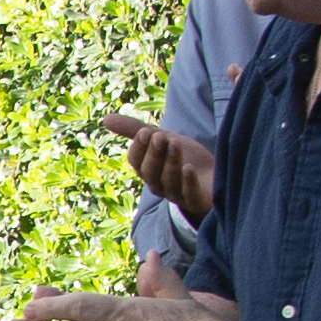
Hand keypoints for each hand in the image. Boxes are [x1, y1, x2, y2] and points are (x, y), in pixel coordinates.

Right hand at [99, 106, 217, 222]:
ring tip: (176, 144)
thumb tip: (105, 119)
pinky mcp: (197, 201)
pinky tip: (189, 168)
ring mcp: (178, 195)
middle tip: (161, 136)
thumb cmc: (185, 157)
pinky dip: (188, 182)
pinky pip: (189, 194)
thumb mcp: (163, 139)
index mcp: (148, 170)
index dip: (139, 148)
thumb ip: (135, 130)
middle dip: (154, 154)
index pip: (136, 162)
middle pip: (150, 173)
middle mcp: (159, 185)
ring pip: (168, 182)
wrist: (215, 176)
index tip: (145, 131)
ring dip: (170, 162)